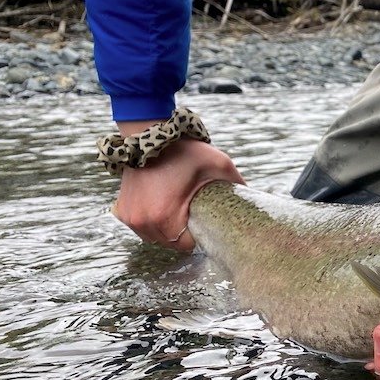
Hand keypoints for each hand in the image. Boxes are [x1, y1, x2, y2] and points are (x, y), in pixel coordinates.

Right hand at [111, 120, 243, 251]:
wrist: (148, 134)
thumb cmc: (184, 151)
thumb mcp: (219, 165)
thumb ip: (238, 185)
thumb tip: (256, 201)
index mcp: (165, 216)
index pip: (186, 245)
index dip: (199, 237)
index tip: (206, 224)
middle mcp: (144, 221)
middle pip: (170, 243)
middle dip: (184, 234)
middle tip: (194, 216)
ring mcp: (130, 217)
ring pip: (154, 237)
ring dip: (167, 231)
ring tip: (179, 213)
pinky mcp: (122, 210)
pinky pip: (141, 228)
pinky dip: (152, 223)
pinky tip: (163, 210)